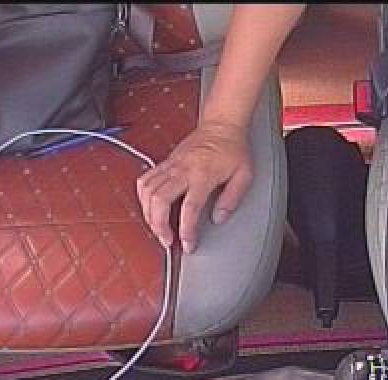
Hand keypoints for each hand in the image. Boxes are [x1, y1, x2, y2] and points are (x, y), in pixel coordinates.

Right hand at [136, 121, 252, 252]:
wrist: (221, 125)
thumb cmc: (233, 148)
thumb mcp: (243, 175)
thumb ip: (231, 199)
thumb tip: (219, 218)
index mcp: (203, 174)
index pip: (190, 208)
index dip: (187, 231)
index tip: (188, 244)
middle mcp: (182, 170)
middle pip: (159, 201)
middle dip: (159, 226)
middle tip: (167, 241)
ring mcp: (171, 166)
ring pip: (148, 192)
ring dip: (149, 214)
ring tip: (159, 228)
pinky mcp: (165, 163)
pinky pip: (145, 181)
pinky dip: (143, 198)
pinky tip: (150, 208)